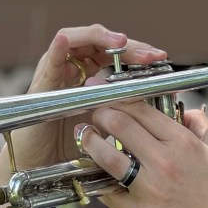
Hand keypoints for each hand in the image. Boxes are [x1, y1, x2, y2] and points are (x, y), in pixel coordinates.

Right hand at [0, 24, 166, 207]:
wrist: (42, 168)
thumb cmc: (75, 150)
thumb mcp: (111, 129)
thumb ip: (130, 114)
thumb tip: (166, 104)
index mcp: (95, 78)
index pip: (120, 57)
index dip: (140, 55)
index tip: (162, 59)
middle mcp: (77, 70)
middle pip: (103, 45)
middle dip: (128, 46)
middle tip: (149, 54)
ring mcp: (59, 73)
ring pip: (80, 42)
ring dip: (100, 38)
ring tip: (119, 43)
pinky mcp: (41, 83)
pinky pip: (49, 59)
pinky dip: (58, 47)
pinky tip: (67, 41)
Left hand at [78, 103, 207, 207]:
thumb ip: (202, 124)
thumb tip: (183, 110)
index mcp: (183, 143)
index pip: (142, 110)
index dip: (120, 98)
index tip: (110, 96)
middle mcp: (163, 162)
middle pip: (120, 125)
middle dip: (101, 113)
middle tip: (95, 113)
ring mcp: (148, 189)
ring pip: (107, 157)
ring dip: (90, 141)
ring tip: (84, 134)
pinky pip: (109, 192)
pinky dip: (98, 179)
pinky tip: (94, 171)